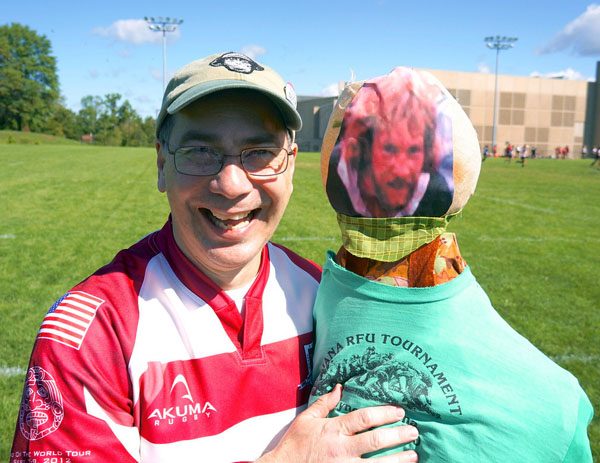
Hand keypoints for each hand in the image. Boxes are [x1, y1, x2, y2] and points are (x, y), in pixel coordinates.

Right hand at [258, 384, 417, 461]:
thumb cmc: (294, 445)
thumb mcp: (306, 420)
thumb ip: (325, 404)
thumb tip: (340, 387)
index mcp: (333, 430)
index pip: (364, 418)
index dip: (384, 413)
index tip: (399, 412)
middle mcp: (340, 449)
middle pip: (375, 440)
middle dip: (398, 435)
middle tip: (413, 431)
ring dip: (398, 460)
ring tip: (414, 455)